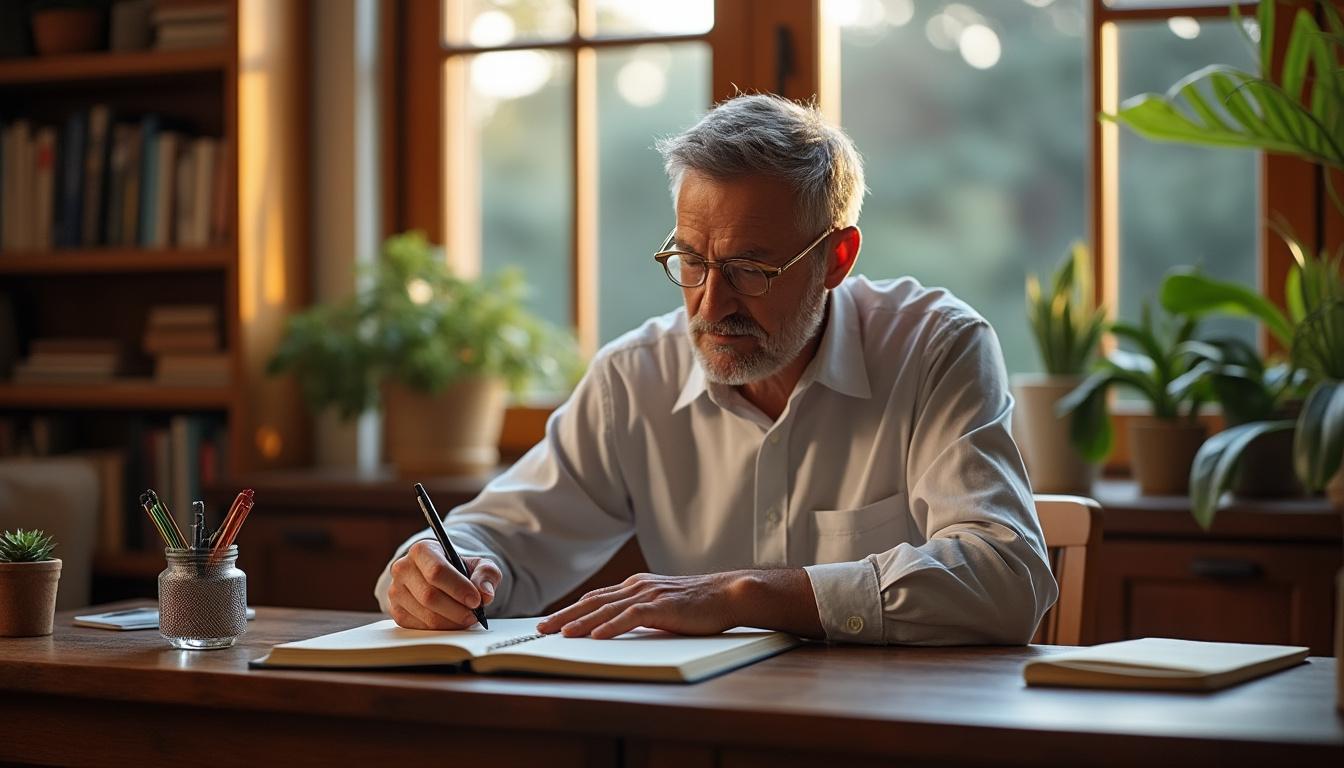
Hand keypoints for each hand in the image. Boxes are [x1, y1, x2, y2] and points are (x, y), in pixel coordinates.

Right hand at [387, 539, 501, 629]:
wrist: (442, 578)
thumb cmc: (459, 570)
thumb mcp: (478, 564)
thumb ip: (486, 574)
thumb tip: (485, 593)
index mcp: (421, 550)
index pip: (436, 572)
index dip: (458, 589)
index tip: (476, 600)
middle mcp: (403, 569)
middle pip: (430, 597)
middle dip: (457, 610)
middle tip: (474, 614)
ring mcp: (396, 591)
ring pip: (426, 615)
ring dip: (451, 622)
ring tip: (467, 618)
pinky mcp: (397, 612)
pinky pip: (420, 628)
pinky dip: (441, 629)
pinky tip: (453, 622)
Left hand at [533, 571, 753, 638]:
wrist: (728, 594)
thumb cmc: (699, 605)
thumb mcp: (662, 606)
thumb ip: (641, 613)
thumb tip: (617, 629)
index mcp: (636, 586)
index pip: (595, 598)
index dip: (570, 610)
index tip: (551, 622)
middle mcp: (637, 586)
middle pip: (592, 601)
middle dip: (564, 615)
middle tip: (541, 629)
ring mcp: (649, 595)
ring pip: (606, 608)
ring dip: (580, 622)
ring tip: (560, 634)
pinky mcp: (661, 606)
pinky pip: (630, 617)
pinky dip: (610, 626)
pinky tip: (596, 636)